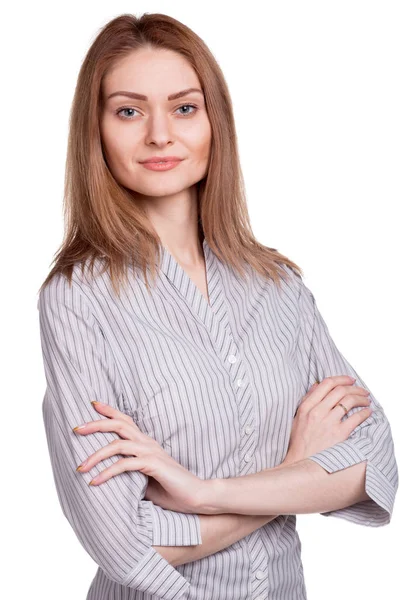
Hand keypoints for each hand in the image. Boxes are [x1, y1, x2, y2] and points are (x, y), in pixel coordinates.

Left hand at [73, 401, 204, 512]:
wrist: (197, 498)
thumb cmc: (172, 490)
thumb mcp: (145, 479)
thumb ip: (130, 473)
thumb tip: (109, 479)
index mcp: (146, 443)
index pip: (126, 421)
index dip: (110, 411)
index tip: (93, 404)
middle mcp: (148, 443)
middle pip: (119, 425)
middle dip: (96, 424)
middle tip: (76, 428)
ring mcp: (151, 452)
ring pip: (118, 444)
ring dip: (96, 455)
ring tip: (80, 466)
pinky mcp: (153, 465)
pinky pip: (125, 465)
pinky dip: (107, 472)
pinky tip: (95, 481)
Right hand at [284, 375, 372, 464]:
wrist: (300, 463)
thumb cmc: (299, 442)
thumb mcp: (298, 417)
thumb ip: (307, 400)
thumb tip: (316, 385)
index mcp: (306, 406)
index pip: (326, 384)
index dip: (341, 379)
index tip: (349, 380)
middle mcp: (317, 412)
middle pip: (340, 390)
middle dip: (354, 387)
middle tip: (362, 390)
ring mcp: (328, 422)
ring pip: (349, 401)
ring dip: (361, 398)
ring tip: (366, 400)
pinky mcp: (339, 434)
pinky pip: (356, 418)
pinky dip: (364, 412)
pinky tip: (367, 412)